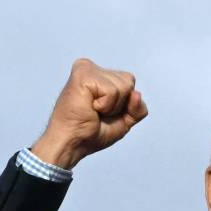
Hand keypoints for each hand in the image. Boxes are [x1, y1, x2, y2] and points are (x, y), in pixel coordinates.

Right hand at [31, 58, 148, 168]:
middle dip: (119, 104)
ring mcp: (86, 69)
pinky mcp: (83, 75)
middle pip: (129, 81)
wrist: (72, 143)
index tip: (103, 112)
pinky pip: (112, 91)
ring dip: (112, 106)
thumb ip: (137, 108)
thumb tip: (137, 93)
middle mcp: (91, 68)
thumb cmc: (91, 133)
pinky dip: (105, 106)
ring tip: (92, 110)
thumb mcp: (124, 120)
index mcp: (98, 75)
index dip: (124, 103)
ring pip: (124, 86)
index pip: (129, 81)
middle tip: (97, 112)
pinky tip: (89, 108)